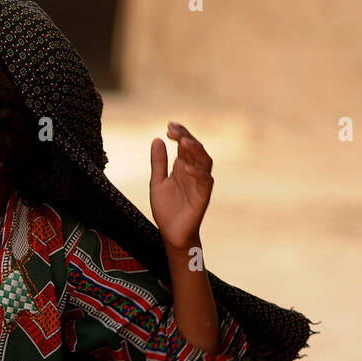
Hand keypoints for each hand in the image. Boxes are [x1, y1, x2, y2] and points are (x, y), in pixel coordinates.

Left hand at [150, 121, 212, 251]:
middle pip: (195, 149)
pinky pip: (205, 181)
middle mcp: (194, 172)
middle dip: (186, 137)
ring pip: (204, 161)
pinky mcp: (203, 197)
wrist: (171, 234)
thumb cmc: (167, 209)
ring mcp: (200, 183)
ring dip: (195, 151)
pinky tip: (185, 167)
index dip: (180, 133)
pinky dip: (197, 173)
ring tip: (184, 142)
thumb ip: (158, 163)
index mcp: (183, 167)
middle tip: (174, 130)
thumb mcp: (157, 182)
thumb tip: (157, 139)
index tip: (169, 126)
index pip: (185, 144)